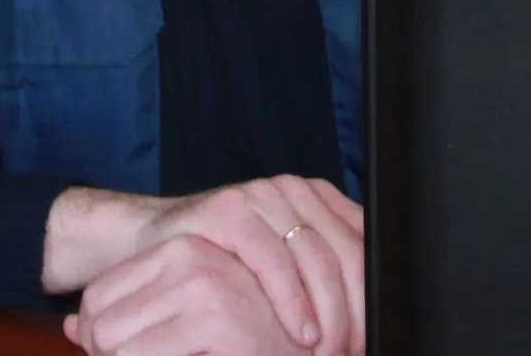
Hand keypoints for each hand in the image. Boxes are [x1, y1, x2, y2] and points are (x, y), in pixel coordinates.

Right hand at [43, 175, 363, 355]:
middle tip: (354, 352)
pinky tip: (302, 332)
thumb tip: (377, 318)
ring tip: (329, 353)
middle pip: (347, 251)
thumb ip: (323, 278)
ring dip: (331, 314)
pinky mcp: (228, 210)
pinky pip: (273, 257)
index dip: (376, 294)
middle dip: (357, 311)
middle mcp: (291, 190)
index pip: (365, 242)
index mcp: (315, 198)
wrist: (152, 246)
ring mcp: (259, 196)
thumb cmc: (223, 267)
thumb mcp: (284, 269)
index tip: (378, 336)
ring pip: (317, 256)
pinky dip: (293, 301)